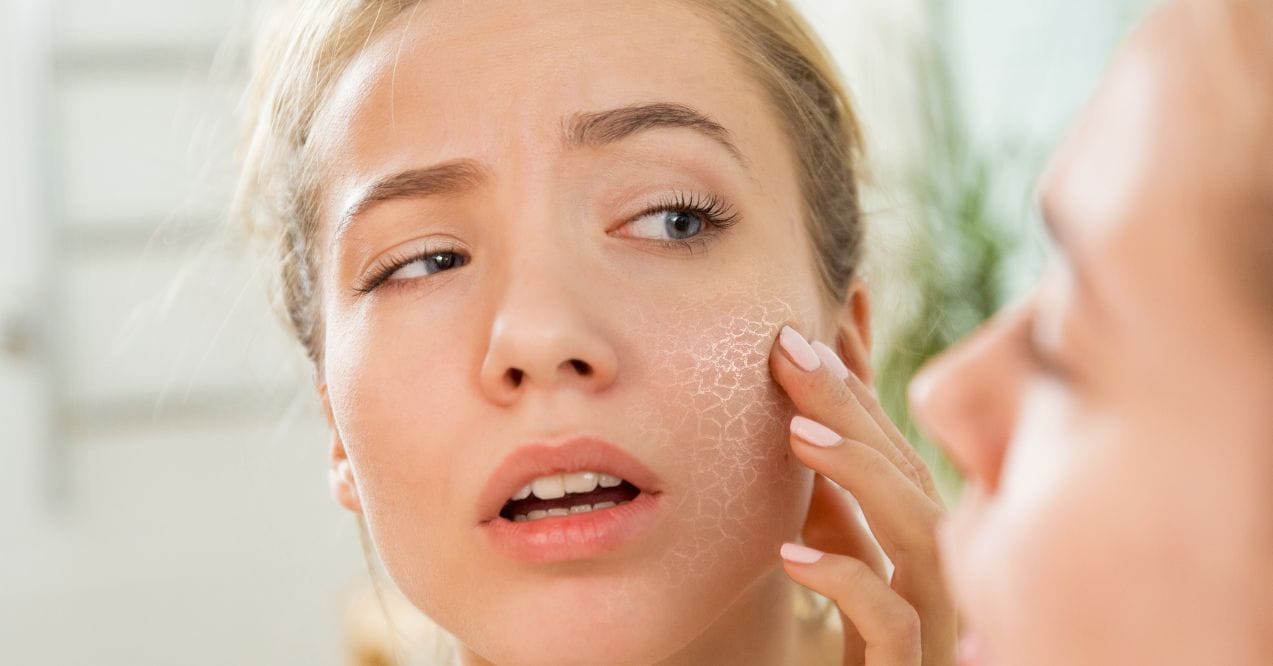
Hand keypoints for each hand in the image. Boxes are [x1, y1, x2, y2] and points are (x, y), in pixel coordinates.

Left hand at [770, 324, 955, 665]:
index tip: (822, 311)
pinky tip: (793, 555)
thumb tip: (804, 404)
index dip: (858, 376)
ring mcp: (931, 618)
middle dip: (849, 404)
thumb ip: (826, 485)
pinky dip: (850, 583)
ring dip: (861, 475)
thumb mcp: (830, 548)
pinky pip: (893, 624)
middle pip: (905, 471)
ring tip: (796, 433)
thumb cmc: (857, 642)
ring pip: (917, 536)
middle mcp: (934, 567)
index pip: (891, 440)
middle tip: (788, 347)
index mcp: (912, 533)